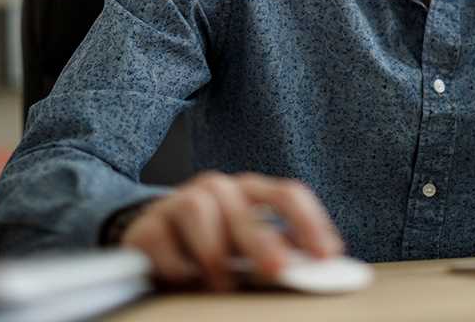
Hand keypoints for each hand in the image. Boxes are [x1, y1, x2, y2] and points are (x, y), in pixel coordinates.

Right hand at [119, 171, 343, 291]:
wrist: (152, 241)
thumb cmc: (214, 242)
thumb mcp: (251, 244)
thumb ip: (285, 249)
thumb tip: (327, 262)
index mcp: (250, 192)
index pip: (287, 194)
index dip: (308, 222)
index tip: (325, 255)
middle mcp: (217, 189)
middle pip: (243, 207)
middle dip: (262, 240)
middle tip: (276, 270)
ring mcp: (179, 202)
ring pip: (198, 210)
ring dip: (213, 252)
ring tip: (222, 284)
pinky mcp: (147, 226)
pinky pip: (163, 240)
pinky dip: (176, 265)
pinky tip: (184, 280)